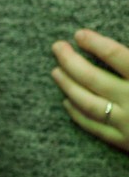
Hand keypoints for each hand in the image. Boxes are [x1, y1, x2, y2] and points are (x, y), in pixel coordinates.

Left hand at [51, 29, 128, 153]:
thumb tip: (124, 55)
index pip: (117, 56)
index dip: (96, 44)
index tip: (79, 34)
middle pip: (94, 79)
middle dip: (71, 61)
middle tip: (57, 47)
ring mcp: (128, 124)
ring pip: (88, 104)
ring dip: (68, 86)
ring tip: (55, 72)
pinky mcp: (125, 142)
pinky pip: (95, 127)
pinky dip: (78, 114)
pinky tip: (67, 102)